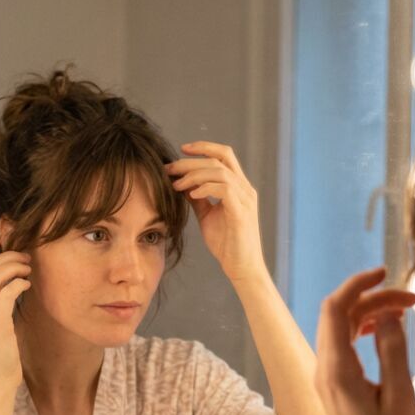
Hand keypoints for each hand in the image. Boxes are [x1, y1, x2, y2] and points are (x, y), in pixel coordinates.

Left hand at [165, 142, 266, 283]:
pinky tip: (191, 194)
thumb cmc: (226, 243)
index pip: (224, 155)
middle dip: (191, 161)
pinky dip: (205, 188)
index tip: (181, 150)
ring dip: (194, 175)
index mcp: (238, 187)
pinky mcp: (241, 212)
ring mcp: (245, 199)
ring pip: (220, 171)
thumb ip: (197, 198)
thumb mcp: (207, 215)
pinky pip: (224, 189)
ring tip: (177, 185)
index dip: (204, 147)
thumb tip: (181, 183)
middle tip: (169, 168)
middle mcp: (245, 189)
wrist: (241, 267)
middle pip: (219, 159)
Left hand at [314, 267, 414, 414]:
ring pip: (340, 328)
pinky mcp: (334, 387)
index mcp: (337, 370)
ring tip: (405, 311)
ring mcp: (326, 379)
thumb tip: (388, 315)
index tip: (386, 272)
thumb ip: (393, 350)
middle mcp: (324, 371)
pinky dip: (362, 330)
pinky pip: (342, 345)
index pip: (336, 309)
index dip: (359, 284)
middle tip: (412, 299)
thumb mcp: (401, 396)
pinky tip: (386, 330)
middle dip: (372, 298)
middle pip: (338, 314)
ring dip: (369, 313)